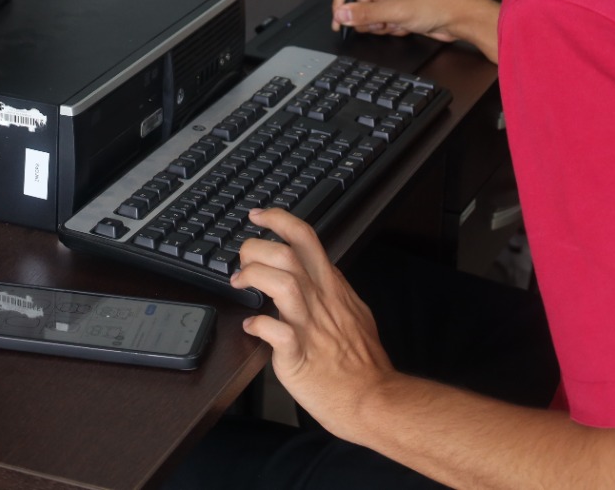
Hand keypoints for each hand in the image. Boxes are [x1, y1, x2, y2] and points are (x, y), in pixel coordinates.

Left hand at [233, 207, 396, 440]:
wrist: (373, 399)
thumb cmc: (363, 363)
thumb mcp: (357, 313)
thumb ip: (335, 294)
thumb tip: (321, 280)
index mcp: (332, 288)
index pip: (306, 238)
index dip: (279, 220)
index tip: (259, 216)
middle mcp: (321, 301)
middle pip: (288, 254)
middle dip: (256, 248)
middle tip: (243, 259)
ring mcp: (310, 326)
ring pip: (282, 282)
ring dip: (254, 277)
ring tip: (240, 283)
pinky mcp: (298, 354)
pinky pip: (274, 332)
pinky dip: (257, 325)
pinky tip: (251, 327)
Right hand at [330, 0, 469, 41]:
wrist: (458, 18)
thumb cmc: (436, 4)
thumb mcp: (396, 11)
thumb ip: (365, 14)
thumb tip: (341, 15)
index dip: (341, 2)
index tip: (339, 20)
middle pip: (356, 3)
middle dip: (367, 18)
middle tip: (379, 23)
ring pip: (366, 16)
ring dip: (379, 26)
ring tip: (396, 23)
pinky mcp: (394, 10)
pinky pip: (378, 24)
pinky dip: (388, 29)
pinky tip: (403, 26)